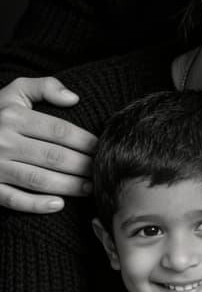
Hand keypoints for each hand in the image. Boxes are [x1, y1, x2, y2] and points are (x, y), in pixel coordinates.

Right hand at [0, 76, 96, 212]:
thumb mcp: (15, 91)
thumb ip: (45, 87)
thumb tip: (73, 98)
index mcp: (13, 116)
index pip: (58, 130)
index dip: (84, 141)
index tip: (101, 147)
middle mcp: (3, 140)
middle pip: (53, 156)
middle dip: (82, 165)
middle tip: (100, 170)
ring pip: (38, 179)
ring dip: (68, 186)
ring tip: (89, 187)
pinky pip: (14, 199)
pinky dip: (37, 204)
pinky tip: (58, 204)